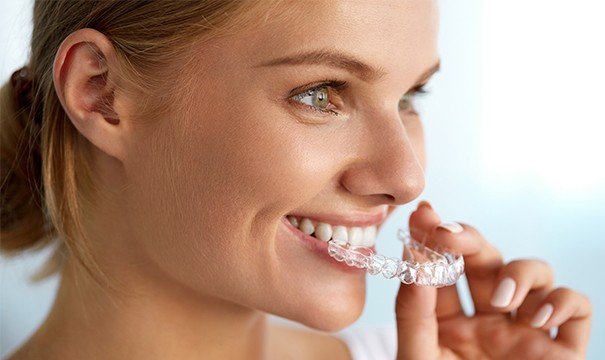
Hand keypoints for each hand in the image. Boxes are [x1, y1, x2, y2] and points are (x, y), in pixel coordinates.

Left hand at [394, 201, 591, 359]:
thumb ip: (414, 314)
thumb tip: (414, 260)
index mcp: (448, 322)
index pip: (441, 269)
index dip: (432, 239)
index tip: (423, 214)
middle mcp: (488, 320)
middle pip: (485, 259)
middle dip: (469, 239)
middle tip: (449, 234)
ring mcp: (526, 332)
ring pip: (534, 272)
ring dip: (519, 273)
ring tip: (501, 301)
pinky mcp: (562, 351)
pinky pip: (577, 308)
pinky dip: (565, 300)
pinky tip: (541, 316)